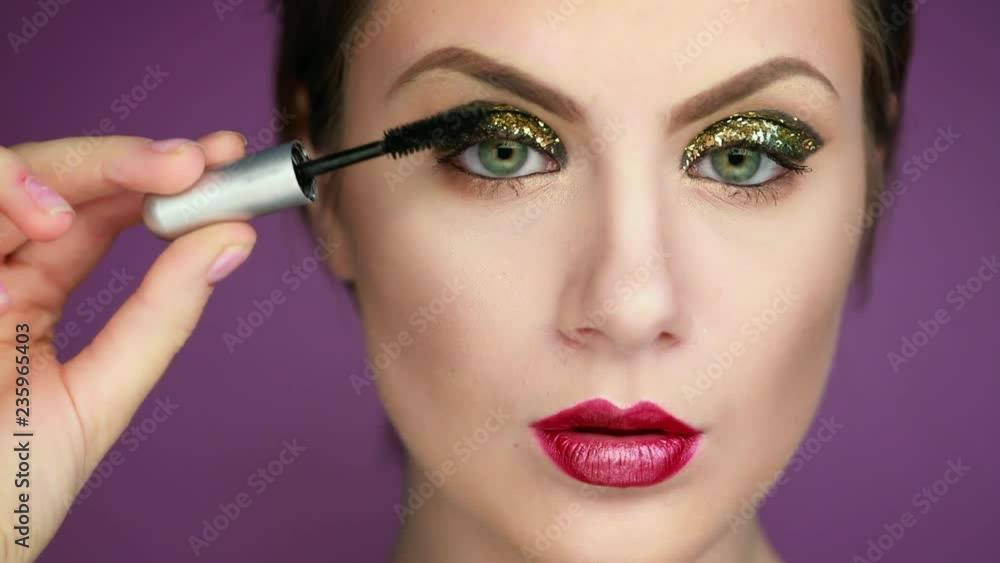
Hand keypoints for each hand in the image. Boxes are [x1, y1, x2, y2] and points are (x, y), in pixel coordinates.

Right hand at [0, 132, 257, 561]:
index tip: (225, 158)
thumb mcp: (95, 400)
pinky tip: (39, 233)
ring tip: (98, 203)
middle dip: (124, 161)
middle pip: (52, 181)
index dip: (160, 178)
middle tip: (191, 161)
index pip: (100, 215)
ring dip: (54, 174)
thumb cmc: (3, 491)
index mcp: (31, 297)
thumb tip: (232, 240)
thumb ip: (158, 318)